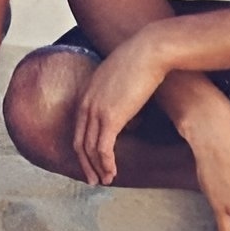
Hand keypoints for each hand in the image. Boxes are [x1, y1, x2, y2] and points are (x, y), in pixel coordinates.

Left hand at [73, 32, 164, 185]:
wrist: (150, 50)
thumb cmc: (143, 57)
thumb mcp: (122, 74)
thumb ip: (116, 90)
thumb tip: (124, 103)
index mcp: (88, 92)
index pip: (79, 127)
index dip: (84, 147)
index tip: (91, 160)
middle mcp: (87, 103)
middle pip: (80, 142)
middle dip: (86, 164)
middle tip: (93, 179)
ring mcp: (97, 111)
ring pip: (90, 149)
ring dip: (97, 168)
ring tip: (106, 180)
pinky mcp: (111, 118)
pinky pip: (104, 148)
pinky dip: (106, 163)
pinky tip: (113, 172)